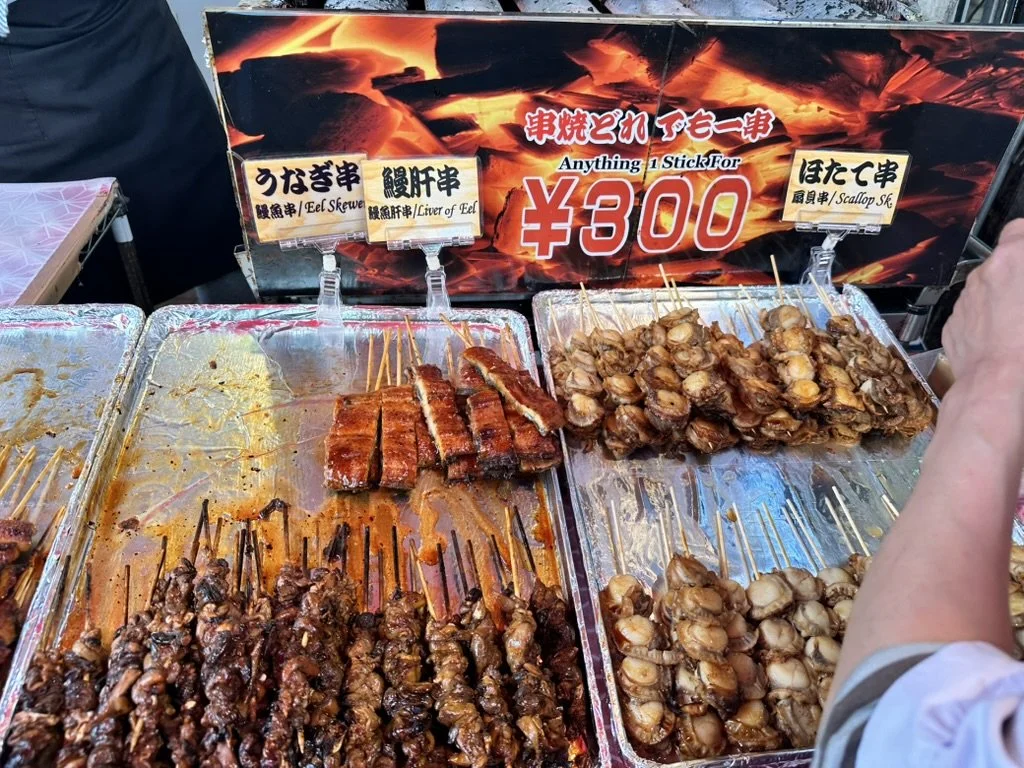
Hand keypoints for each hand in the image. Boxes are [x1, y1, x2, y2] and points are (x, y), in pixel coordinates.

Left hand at [943, 218, 1023, 390]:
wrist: (997, 382)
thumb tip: (1021, 270)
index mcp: (1014, 258)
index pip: (1020, 229)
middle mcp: (983, 273)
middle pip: (1005, 261)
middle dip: (1019, 273)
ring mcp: (964, 298)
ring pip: (988, 287)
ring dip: (1003, 295)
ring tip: (1020, 322)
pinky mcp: (954, 322)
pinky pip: (974, 312)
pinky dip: (987, 317)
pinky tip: (1003, 336)